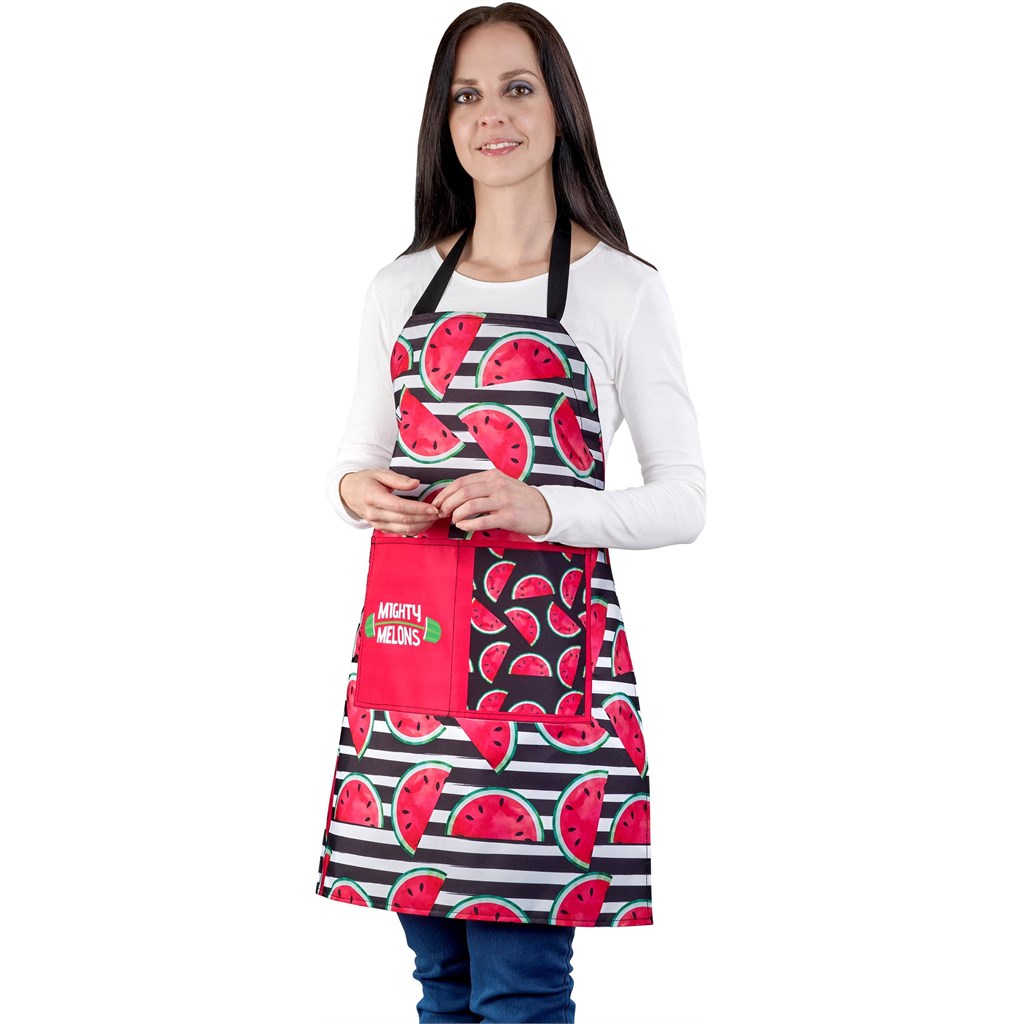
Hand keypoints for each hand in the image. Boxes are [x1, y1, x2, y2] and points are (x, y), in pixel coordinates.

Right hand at [339, 469, 440, 534]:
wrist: (349, 493)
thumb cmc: (366, 481)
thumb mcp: (380, 473)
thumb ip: (398, 479)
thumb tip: (416, 484)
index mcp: (373, 497)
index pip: (399, 507)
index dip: (418, 509)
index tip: (433, 508)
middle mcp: (374, 513)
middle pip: (404, 520)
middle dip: (424, 518)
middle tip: (438, 513)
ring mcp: (376, 523)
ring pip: (404, 529)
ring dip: (422, 525)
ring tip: (433, 518)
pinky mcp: (381, 528)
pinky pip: (400, 532)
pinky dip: (415, 529)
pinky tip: (424, 523)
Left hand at [428, 469, 552, 535]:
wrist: (546, 510)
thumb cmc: (520, 499)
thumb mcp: (502, 485)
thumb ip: (482, 487)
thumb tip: (455, 496)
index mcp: (492, 475)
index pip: (461, 481)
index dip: (445, 493)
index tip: (437, 502)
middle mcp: (497, 485)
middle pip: (463, 492)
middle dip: (447, 504)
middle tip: (441, 513)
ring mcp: (503, 500)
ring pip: (470, 505)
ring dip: (456, 514)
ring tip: (453, 520)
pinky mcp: (508, 517)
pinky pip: (482, 521)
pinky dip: (468, 525)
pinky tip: (463, 527)